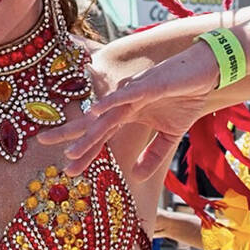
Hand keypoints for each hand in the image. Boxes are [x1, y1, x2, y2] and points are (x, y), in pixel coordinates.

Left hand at [38, 45, 217, 179]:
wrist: (208, 71)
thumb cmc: (186, 97)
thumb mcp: (171, 134)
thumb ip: (154, 155)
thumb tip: (137, 177)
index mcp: (127, 113)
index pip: (102, 136)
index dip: (86, 152)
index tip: (69, 171)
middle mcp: (124, 103)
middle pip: (93, 123)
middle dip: (69, 135)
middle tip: (41, 143)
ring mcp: (134, 93)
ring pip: (106, 115)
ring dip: (87, 132)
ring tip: (68, 148)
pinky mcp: (149, 85)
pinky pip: (126, 96)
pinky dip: (109, 103)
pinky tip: (92, 112)